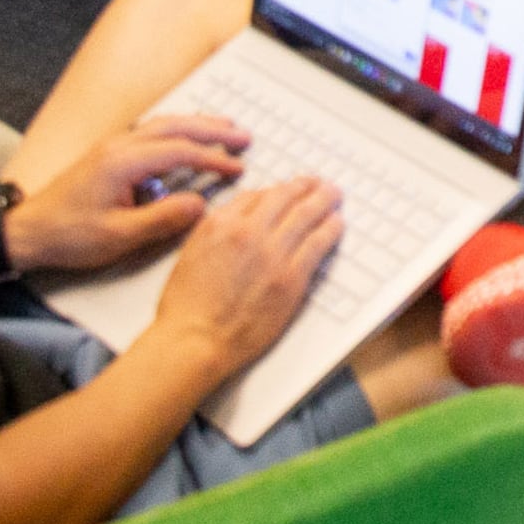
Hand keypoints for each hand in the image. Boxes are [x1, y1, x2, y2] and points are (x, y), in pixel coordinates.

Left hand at [4, 113, 247, 275]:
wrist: (29, 230)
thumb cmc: (69, 235)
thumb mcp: (119, 236)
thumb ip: (162, 219)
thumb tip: (199, 204)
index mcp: (123, 162)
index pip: (180, 151)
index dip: (213, 158)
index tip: (238, 167)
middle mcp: (119, 146)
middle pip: (175, 127)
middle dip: (212, 129)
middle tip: (243, 135)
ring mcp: (112, 146)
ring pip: (162, 125)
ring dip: (195, 125)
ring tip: (223, 129)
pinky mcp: (108, 154)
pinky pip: (150, 132)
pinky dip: (176, 130)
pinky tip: (185, 137)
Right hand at [151, 172, 342, 368]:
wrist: (195, 339)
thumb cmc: (187, 307)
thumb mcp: (191, 255)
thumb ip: (215, 233)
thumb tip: (236, 221)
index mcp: (220, 223)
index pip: (256, 195)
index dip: (276, 191)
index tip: (286, 191)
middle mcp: (247, 231)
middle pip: (285, 197)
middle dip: (304, 186)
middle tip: (317, 184)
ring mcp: (272, 252)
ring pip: (306, 214)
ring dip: (323, 200)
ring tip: (333, 194)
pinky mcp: (291, 276)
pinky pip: (318, 243)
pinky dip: (330, 229)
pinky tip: (336, 223)